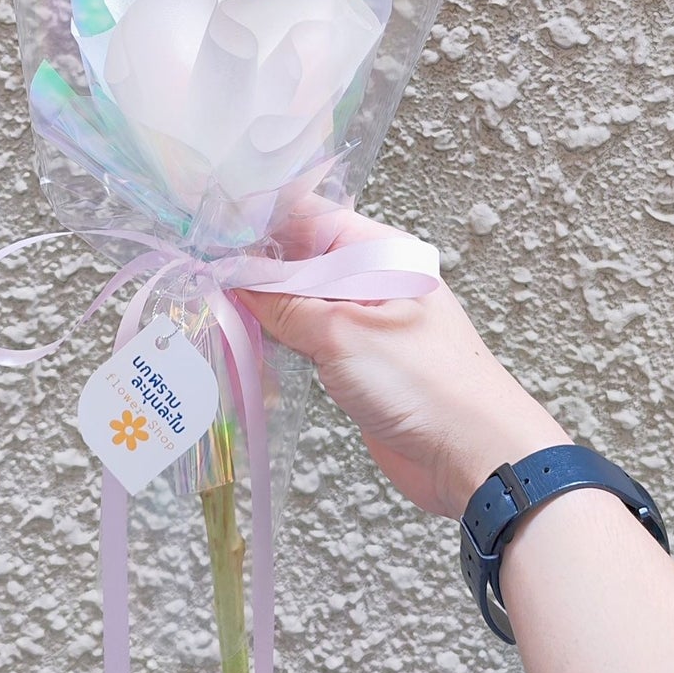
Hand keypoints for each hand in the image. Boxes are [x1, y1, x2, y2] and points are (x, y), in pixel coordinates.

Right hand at [239, 206, 569, 518]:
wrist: (475, 457)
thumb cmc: (424, 383)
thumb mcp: (340, 333)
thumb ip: (283, 303)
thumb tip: (233, 279)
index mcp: (379, 251)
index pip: (307, 215)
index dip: (257, 219)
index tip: (209, 227)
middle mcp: (370, 277)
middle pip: (298, 256)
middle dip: (251, 265)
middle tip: (198, 271)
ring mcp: (364, 319)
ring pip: (299, 298)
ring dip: (260, 305)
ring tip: (210, 305)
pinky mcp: (356, 359)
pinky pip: (307, 336)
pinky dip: (276, 338)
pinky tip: (242, 342)